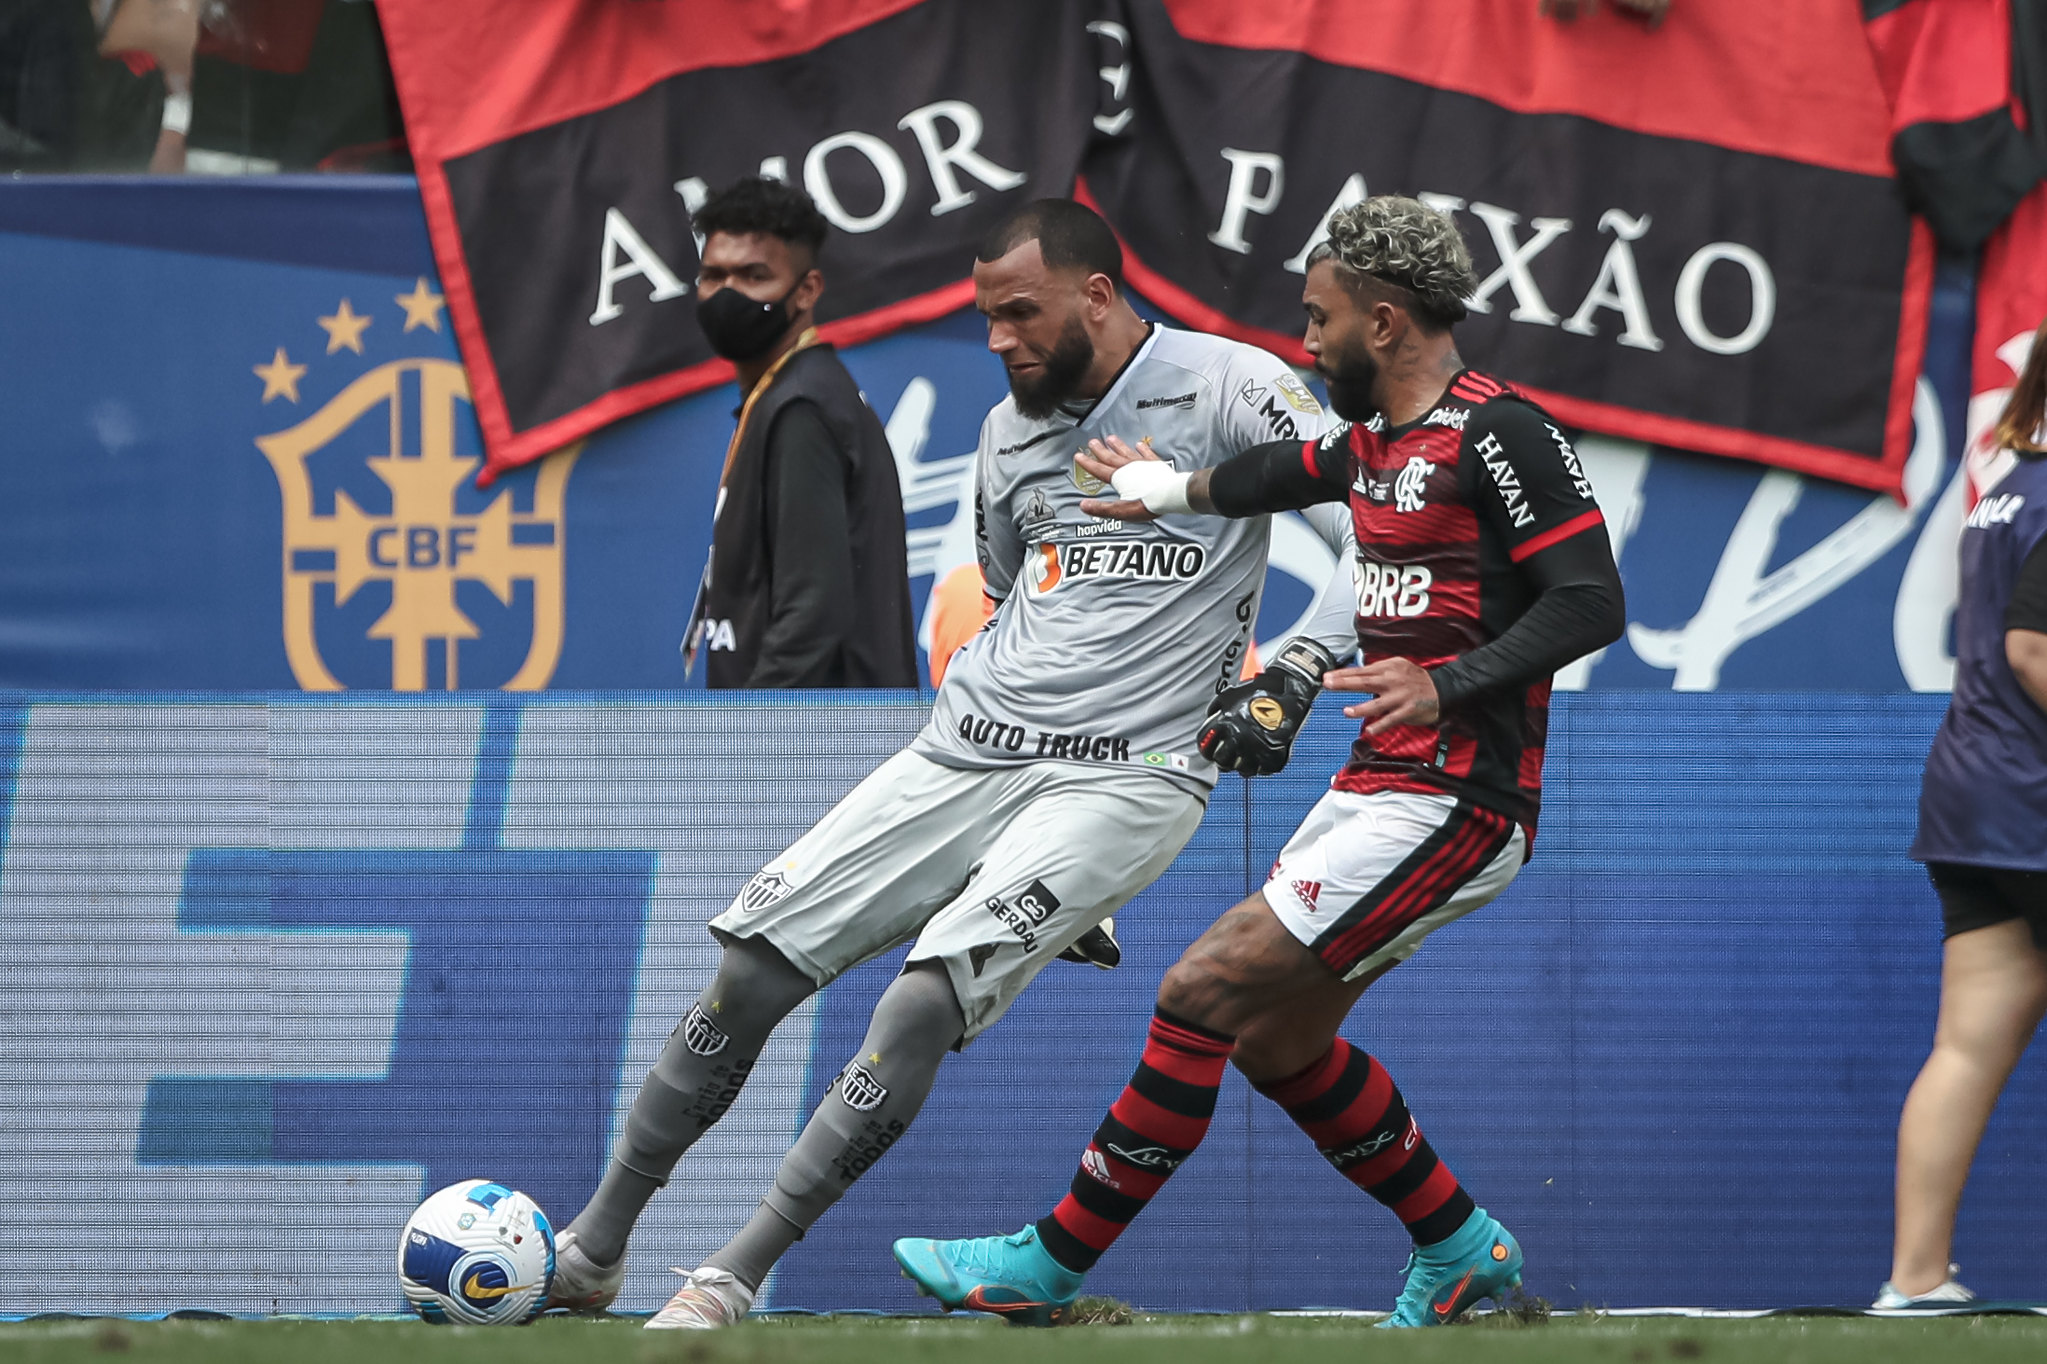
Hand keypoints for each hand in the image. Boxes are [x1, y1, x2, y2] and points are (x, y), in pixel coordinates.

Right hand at [1077, 436, 1161, 520]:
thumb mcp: (1121, 510)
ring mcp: (1143, 465)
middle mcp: (1129, 468)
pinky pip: (1146, 454)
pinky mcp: (1155, 465)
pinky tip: (1139, 444)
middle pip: (1111, 458)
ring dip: (1118, 446)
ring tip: (1110, 438)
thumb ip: (1102, 508)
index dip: (1088, 463)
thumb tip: (1084, 506)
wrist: (1171, 494)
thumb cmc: (1148, 502)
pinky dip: (1142, 449)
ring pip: (1126, 452)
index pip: (1099, 470)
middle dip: (1100, 450)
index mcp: (1119, 479)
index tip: (1079, 456)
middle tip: (1092, 442)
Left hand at [1196, 639, 1334, 775]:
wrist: (1287, 692)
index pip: (1205, 747)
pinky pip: (1263, 770)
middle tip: (1226, 756)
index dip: (1206, 749)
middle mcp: (1239, 740)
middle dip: (1222, 759)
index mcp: (1225, 725)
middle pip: (1222, 762)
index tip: (1209, 750)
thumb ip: (1215, 709)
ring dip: (1241, 764)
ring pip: (1242, 770)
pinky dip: (1260, 765)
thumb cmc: (1258, 691)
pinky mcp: (1274, 757)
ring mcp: (1257, 750)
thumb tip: (1210, 720)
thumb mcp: (1228, 695)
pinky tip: (1259, 756)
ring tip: (1244, 757)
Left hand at [1322, 658, 1439, 734]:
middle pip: (1364, 682)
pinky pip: (1391, 720)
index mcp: (1388, 668)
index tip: (1327, 677)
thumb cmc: (1415, 680)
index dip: (1342, 674)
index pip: (1360, 671)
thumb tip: (1353, 675)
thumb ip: (1377, 671)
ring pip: (1377, 704)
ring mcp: (1400, 697)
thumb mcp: (1397, 667)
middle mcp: (1392, 681)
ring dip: (1360, 708)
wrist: (1442, 689)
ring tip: (1347, 711)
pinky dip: (1380, 725)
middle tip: (1327, 684)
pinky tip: (1370, 730)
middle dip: (1344, 684)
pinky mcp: (1408, 711)